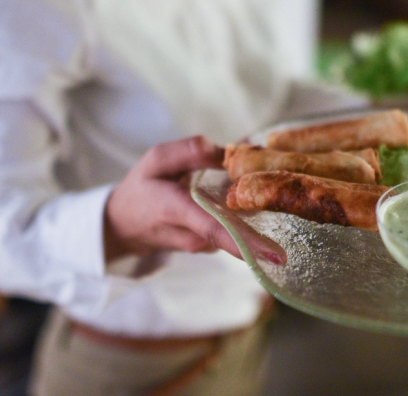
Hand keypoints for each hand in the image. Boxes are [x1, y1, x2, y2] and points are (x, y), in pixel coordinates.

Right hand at [104, 136, 284, 263]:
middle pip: (236, 229)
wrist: (124, 224)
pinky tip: (238, 194)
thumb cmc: (142, 187)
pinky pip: (231, 228)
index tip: (276, 256)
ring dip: (251, 208)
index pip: (214, 230)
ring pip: (236, 227)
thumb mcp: (157, 159)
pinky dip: (240, 211)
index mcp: (176, 210)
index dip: (246, 242)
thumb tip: (231, 151)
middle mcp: (192, 236)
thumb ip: (192, 151)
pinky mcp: (209, 247)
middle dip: (263, 213)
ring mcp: (202, 246)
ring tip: (257, 181)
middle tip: (284, 193)